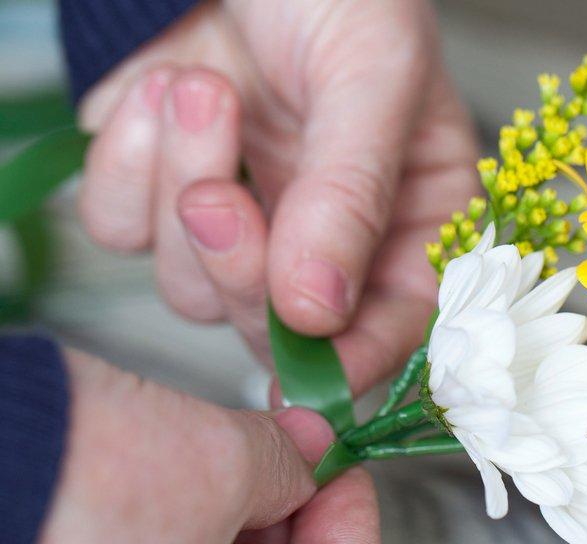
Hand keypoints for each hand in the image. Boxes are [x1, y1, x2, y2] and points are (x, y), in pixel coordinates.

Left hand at [78, 0, 478, 391]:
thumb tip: (316, 310)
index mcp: (413, 221)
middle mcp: (331, 241)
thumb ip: (352, 194)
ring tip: (203, 89)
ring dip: (184, 186)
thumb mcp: (373, 74)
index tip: (308, 374)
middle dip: (241, 269)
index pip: (394, 328)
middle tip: (222, 194)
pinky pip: (121, 230)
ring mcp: (247, 222)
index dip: (353, 362)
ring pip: (190, 290)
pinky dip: (126, 166)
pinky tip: (162, 93)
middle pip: (278, 330)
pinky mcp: (162, 195)